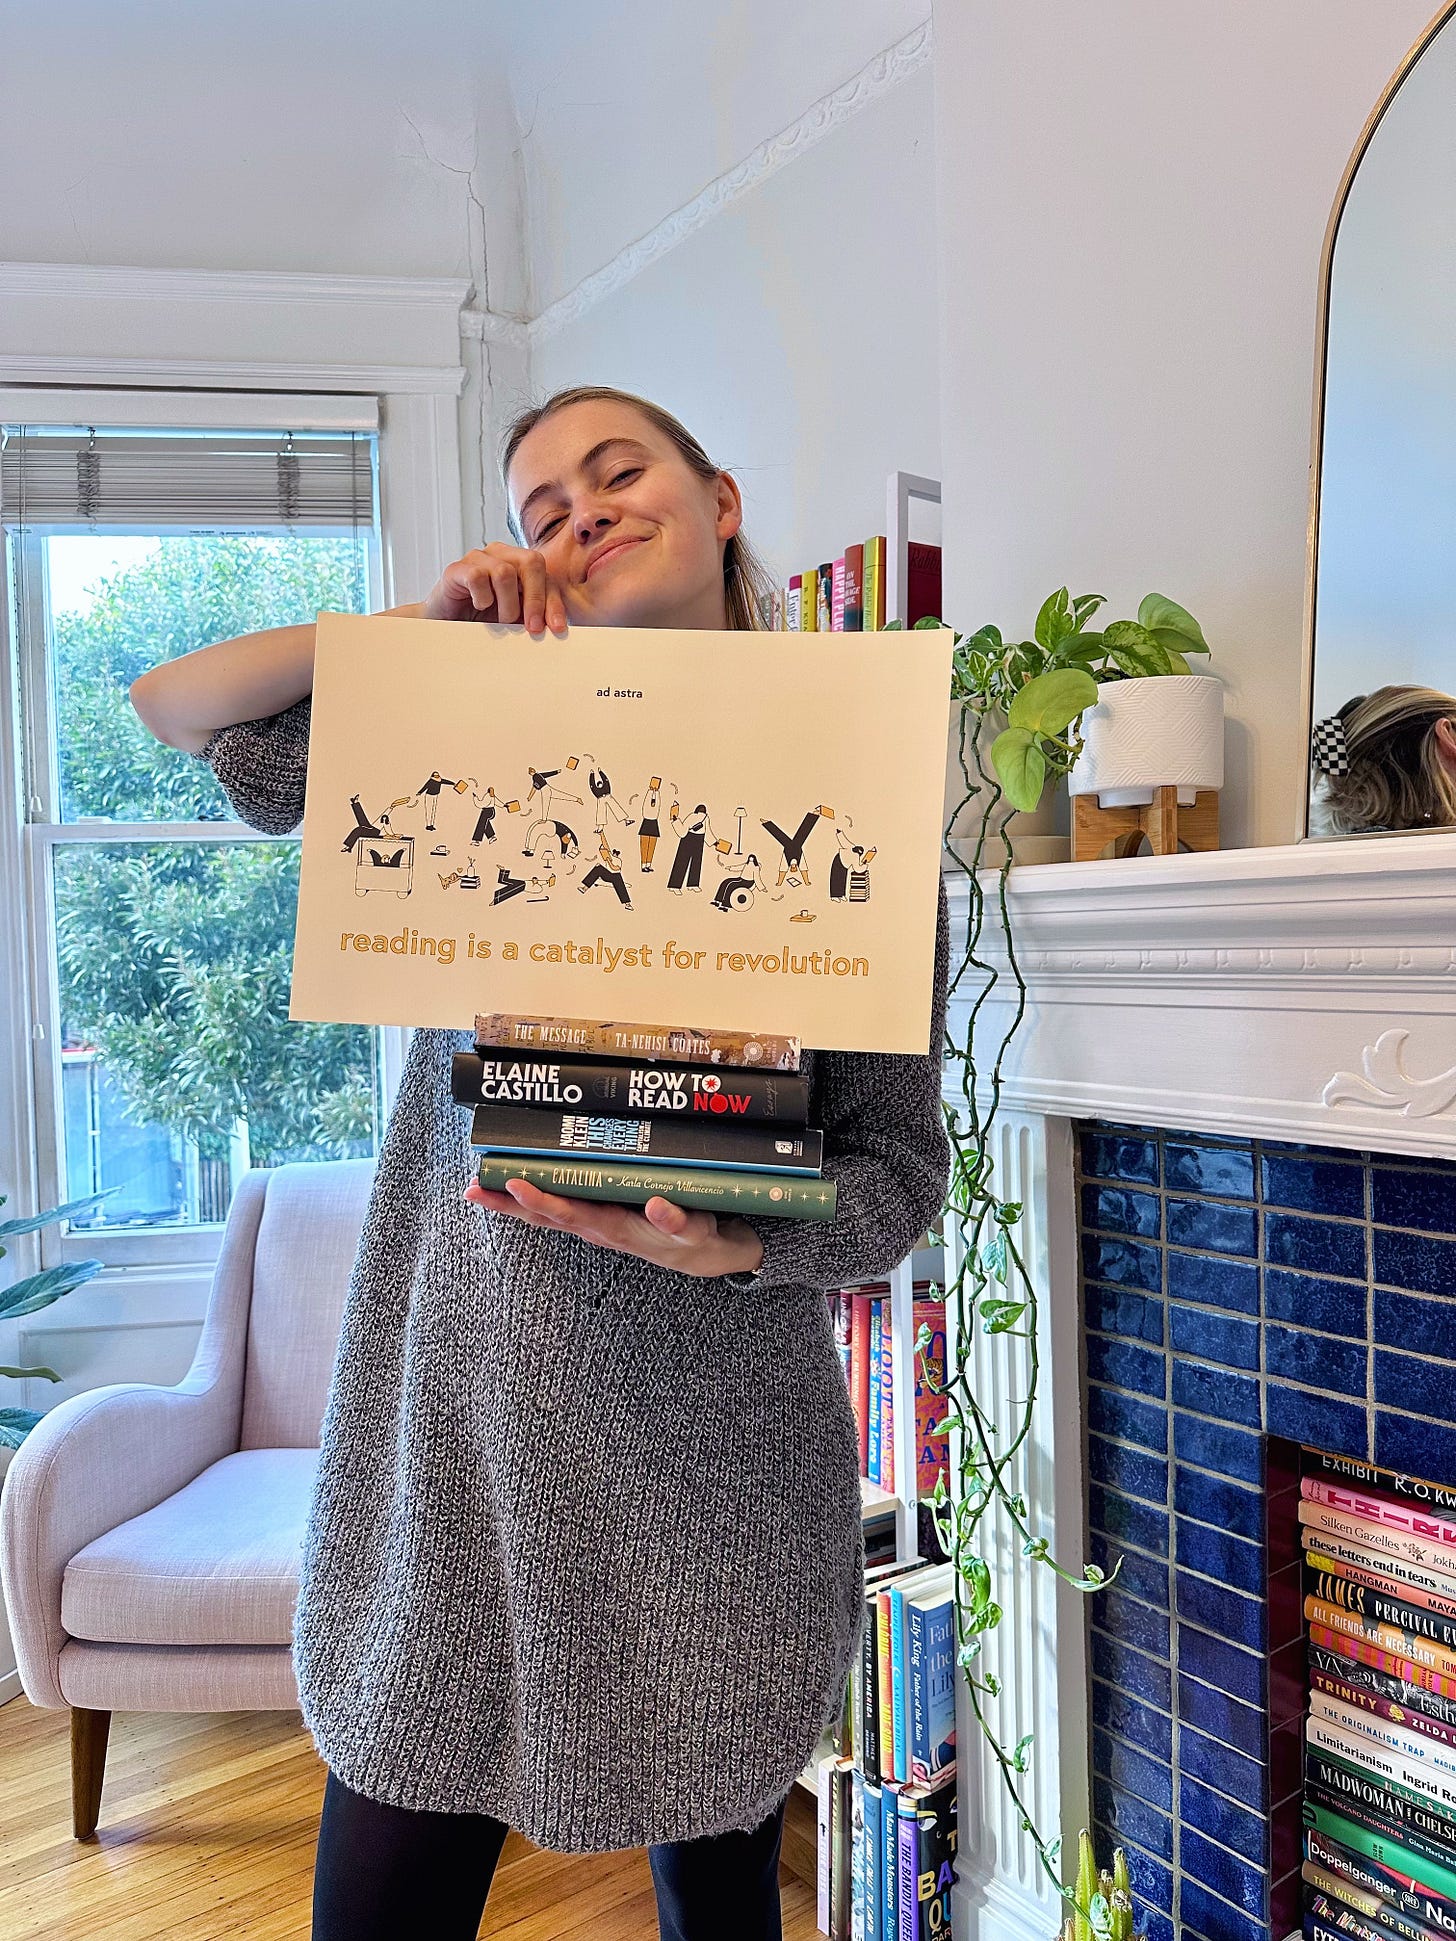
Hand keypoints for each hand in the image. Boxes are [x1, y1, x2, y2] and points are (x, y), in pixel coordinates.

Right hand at [422, 544, 569, 634]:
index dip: (553, 603)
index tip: (556, 629)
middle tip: (531, 627)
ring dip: (507, 604)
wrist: (446, 624)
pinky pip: (478, 577)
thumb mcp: (517, 620)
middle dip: (535, 599)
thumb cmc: (483, 620)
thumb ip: (535, 617)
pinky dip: (483, 598)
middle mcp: (502, 555)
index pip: (546, 576)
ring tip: (501, 621)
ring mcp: (479, 558)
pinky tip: (479, 606)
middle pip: (532, 562)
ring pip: (505, 572)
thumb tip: (556, 628)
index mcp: (520, 564)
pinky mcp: (457, 568)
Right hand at [465, 1177, 765, 1280]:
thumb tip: (547, 1162)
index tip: (476, 1187)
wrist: (710, 1254)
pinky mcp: (685, 1232)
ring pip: (612, 1223)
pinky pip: (676, 1223)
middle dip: (534, 1202)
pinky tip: (655, 1202)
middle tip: (502, 1184)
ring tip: (562, 1197)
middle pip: (566, 1218)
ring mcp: (647, 1232)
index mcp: (593, 1219)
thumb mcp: (616, 1208)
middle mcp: (612, 1229)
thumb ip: (582, 1189)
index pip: (545, 1211)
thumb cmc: (655, 1224)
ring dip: (588, 1211)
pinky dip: (665, 1214)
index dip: (509, 1202)